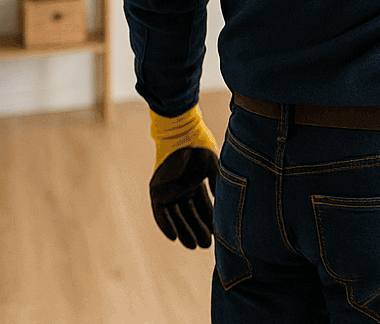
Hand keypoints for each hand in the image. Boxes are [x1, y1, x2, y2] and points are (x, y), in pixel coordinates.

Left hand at [148, 103, 219, 248]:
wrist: (181, 134)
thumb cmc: (199, 147)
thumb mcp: (213, 166)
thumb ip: (218, 183)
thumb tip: (222, 201)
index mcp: (195, 184)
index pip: (203, 207)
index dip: (209, 221)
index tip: (217, 234)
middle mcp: (182, 190)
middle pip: (190, 215)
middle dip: (198, 230)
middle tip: (206, 245)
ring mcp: (168, 191)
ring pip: (176, 217)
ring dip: (184, 231)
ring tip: (193, 245)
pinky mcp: (156, 191)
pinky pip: (160, 213)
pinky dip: (166, 224)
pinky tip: (174, 237)